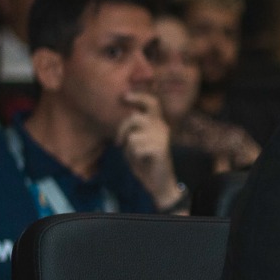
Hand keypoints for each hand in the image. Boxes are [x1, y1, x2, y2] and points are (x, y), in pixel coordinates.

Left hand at [117, 91, 179, 205]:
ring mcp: (162, 138)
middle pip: (135, 118)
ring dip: (129, 148)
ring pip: (133, 136)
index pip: (152, 103)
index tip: (125, 96)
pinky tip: (143, 161)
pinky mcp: (160, 149)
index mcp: (158, 124)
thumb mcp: (136, 143)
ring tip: (136, 155)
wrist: (160, 183)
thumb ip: (132, 130)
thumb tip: (126, 116)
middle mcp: (162, 127)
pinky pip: (136, 148)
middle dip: (122, 129)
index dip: (139, 97)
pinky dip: (134, 157)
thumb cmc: (146, 162)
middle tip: (118, 142)